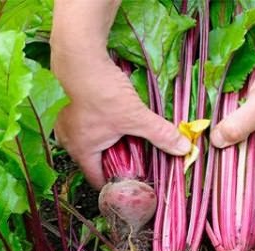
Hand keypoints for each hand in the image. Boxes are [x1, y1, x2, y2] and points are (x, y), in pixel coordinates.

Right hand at [51, 52, 190, 189]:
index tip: (137, 187)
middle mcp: (71, 142)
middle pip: (98, 164)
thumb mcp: (136, 116)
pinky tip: (121, 125)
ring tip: (134, 146)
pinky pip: (92, 128)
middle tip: (141, 166)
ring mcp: (70, 125)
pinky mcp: (75, 109)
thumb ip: (160, 134)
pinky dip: (106, 130)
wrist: (82, 59)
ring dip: (113, 146)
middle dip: (119, 166)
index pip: (99, 181)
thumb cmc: (104, 93)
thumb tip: (184, 148)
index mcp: (82, 152)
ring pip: (95, 145)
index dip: (118, 186)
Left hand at [210, 29, 254, 167]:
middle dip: (235, 149)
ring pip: (249, 128)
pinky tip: (220, 110)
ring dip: (234, 128)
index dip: (247, 174)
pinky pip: (248, 110)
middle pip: (253, 148)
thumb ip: (237, 127)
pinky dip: (236, 111)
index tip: (225, 174)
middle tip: (210, 153)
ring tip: (210, 134)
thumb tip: (216, 142)